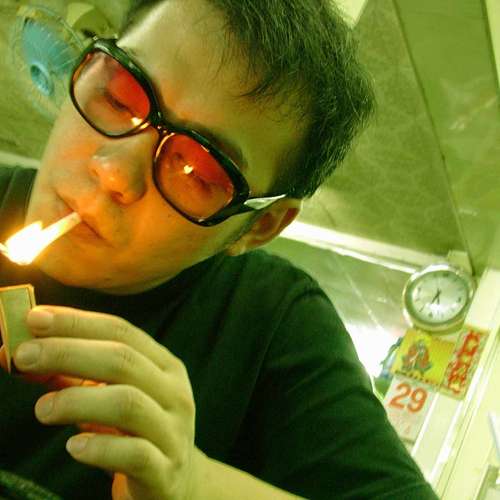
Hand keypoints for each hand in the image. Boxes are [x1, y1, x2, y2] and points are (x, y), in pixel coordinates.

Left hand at [12, 306, 202, 499]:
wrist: (176, 484)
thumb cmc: (134, 432)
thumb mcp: (108, 397)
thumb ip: (69, 374)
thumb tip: (14, 351)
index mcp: (164, 366)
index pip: (122, 331)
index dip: (78, 322)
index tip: (35, 318)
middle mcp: (174, 393)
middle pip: (123, 361)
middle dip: (69, 352)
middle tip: (24, 355)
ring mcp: (173, 432)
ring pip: (128, 403)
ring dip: (77, 400)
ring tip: (41, 408)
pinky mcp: (165, 472)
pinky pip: (135, 454)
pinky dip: (100, 447)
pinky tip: (74, 447)